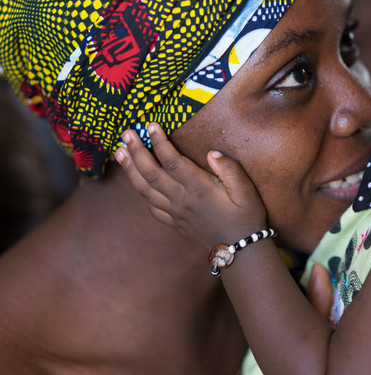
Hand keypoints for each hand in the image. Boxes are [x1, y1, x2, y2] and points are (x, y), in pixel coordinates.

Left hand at [115, 124, 266, 248]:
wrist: (240, 249)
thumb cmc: (246, 215)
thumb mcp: (247, 190)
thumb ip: (230, 170)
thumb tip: (212, 153)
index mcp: (199, 189)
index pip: (173, 162)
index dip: (159, 142)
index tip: (150, 125)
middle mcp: (182, 200)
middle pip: (152, 174)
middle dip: (137, 152)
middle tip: (126, 133)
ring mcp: (175, 212)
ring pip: (145, 190)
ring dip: (130, 170)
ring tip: (119, 152)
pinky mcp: (174, 222)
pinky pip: (152, 207)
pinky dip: (140, 192)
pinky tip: (135, 181)